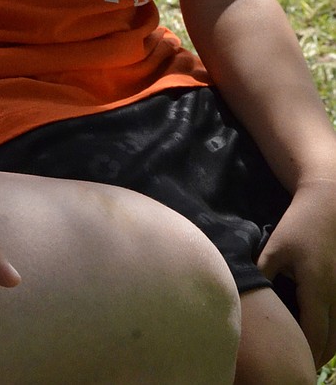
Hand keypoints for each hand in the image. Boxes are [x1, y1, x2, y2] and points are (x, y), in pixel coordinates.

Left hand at [258, 178, 335, 367]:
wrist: (327, 203)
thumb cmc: (299, 224)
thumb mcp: (275, 247)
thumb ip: (261, 272)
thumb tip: (242, 293)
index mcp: (317, 288)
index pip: (314, 334)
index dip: (304, 353)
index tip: (291, 363)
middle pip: (331, 341)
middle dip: (314, 356)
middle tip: (296, 365)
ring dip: (325, 347)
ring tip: (306, 355)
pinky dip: (333, 334)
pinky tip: (319, 336)